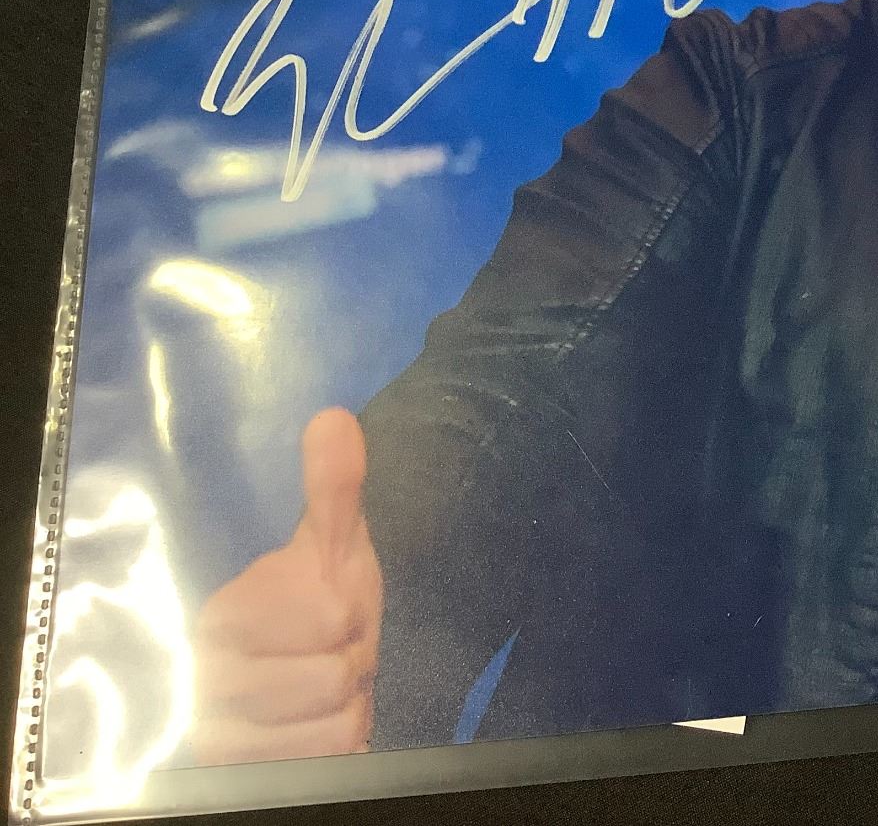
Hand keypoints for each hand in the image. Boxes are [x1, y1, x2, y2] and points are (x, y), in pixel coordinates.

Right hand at [193, 408, 383, 763]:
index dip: (349, 610)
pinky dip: (339, 746)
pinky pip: (327, 762)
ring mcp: (214, 739)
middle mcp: (201, 679)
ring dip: (347, 705)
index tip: (332, 608)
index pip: (324, 610)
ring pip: (333, 723)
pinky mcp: (235, 780)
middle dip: (351, 659)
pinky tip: (315, 728)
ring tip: (322, 688)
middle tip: (332, 650)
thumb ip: (331, 490)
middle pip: (333, 673)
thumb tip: (334, 420)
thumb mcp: (332, 547)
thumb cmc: (314, 610)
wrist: (300, 691)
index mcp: (220, 614)